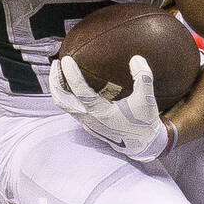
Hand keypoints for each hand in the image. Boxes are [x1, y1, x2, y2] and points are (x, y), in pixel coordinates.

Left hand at [49, 54, 173, 161]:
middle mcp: (89, 118)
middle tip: (57, 62)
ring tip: (59, 70)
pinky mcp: (87, 124)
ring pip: (63, 104)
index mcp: (101, 112)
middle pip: (61, 98)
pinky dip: (64, 94)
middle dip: (55, 80)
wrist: (142, 145)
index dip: (72, 74)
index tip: (67, 59)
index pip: (80, 91)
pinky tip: (69, 84)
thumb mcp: (147, 100)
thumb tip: (136, 58)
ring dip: (58, 87)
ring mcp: (86, 122)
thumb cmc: (144, 122)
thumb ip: (143, 78)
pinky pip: (69, 107)